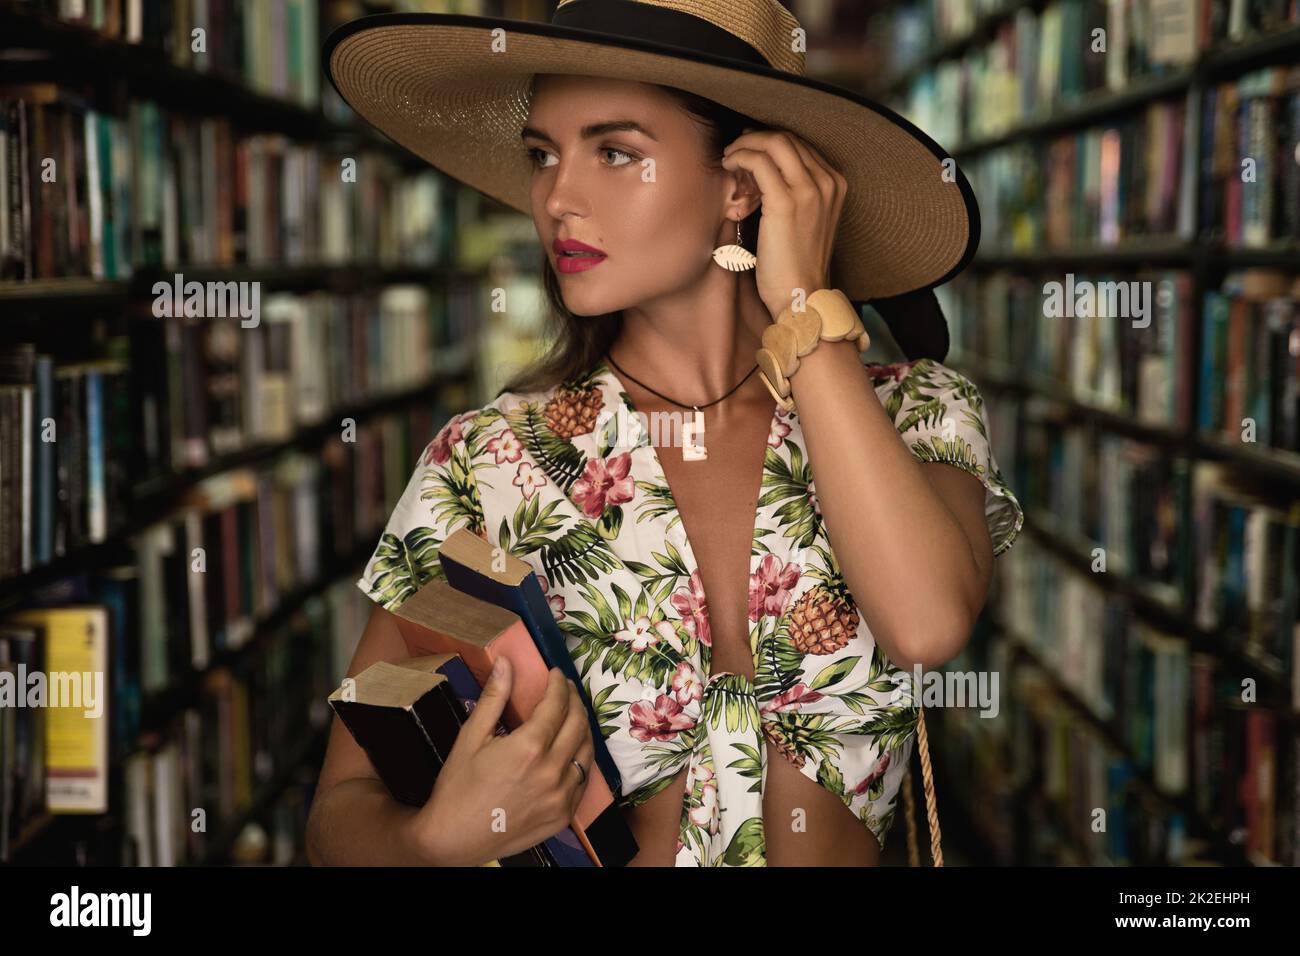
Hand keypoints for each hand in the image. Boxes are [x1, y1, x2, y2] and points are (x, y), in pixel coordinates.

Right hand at [405, 661, 594, 865]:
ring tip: (572, 716)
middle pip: (578, 724)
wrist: (453, 838)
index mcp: (529, 748)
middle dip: (574, 700)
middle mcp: (552, 771)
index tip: (556, 674)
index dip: (559, 685)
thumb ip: (494, 698)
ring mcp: (561, 796)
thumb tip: (505, 662)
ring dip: (582, 728)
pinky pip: (582, 781)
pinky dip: (580, 760)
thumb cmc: (458, 786)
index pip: (557, 705)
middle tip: (566, 689)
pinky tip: (570, 751)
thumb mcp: (471, 737)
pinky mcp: (563, 815)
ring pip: (586, 752)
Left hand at [720, 128, 846, 320]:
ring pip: (774, 143)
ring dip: (745, 144)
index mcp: (836, 184)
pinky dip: (740, 157)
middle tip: (735, 149)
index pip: (801, 145)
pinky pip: (759, 162)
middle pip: (787, 138)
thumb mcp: (806, 221)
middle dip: (756, 138)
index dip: (771, 141)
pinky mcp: (786, 202)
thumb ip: (797, 193)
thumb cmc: (797, 265)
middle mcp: (827, 182)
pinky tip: (729, 167)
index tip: (750, 148)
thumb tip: (766, 171)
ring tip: (729, 157)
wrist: (802, 296)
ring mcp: (809, 190)